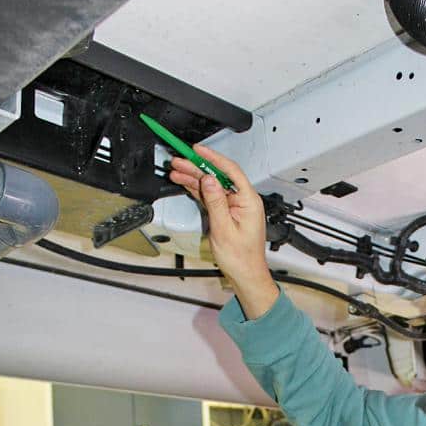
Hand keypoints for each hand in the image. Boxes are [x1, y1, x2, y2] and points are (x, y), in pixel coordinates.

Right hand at [169, 146, 278, 316]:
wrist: (245, 275)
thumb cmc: (241, 258)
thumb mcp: (224, 228)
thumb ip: (216, 202)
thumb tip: (208, 180)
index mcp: (248, 201)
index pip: (230, 171)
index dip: (213, 158)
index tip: (197, 150)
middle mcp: (243, 201)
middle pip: (218, 177)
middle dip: (197, 167)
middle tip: (179, 161)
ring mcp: (234, 206)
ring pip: (212, 185)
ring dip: (194, 178)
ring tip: (176, 170)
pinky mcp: (226, 212)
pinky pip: (211, 196)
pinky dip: (197, 190)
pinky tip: (185, 183)